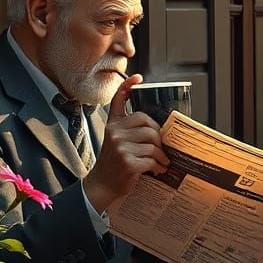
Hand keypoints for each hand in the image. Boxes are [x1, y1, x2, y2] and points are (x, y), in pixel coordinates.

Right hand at [84, 74, 170, 212]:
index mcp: (113, 125)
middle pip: (149, 125)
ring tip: (160, 161)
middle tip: (161, 148)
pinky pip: (152, 159)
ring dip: (161, 155)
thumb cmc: (114, 162)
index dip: (127, 87)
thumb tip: (154, 124)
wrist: (102, 185)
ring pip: (153, 144)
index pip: (118, 100)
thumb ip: (128, 129)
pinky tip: (157, 169)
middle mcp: (115, 133)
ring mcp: (120, 147)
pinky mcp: (128, 162)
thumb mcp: (116, 141)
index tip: (137, 78)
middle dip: (159, 138)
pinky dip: (158, 166)